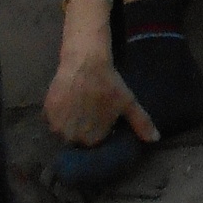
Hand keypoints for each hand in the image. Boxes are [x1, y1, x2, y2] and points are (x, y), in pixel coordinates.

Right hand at [44, 43, 159, 147]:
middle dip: (84, 127)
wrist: (85, 60)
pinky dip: (59, 113)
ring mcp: (56, 125)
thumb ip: (141, 123)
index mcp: (91, 139)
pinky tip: (69, 99)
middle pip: (77, 138)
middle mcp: (71, 137)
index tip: (103, 116)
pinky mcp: (46, 112)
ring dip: (70, 121)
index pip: (94, 142)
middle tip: (91, 107)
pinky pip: (52, 119)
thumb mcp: (128, 103)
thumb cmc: (109, 83)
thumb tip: (156, 139)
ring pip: (64, 130)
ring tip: (80, 102)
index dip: (99, 129)